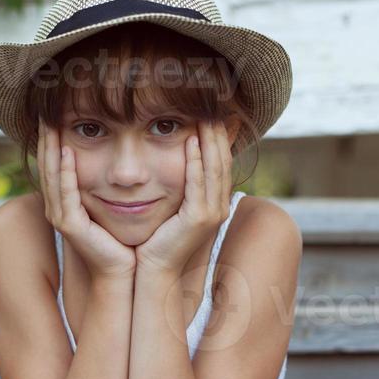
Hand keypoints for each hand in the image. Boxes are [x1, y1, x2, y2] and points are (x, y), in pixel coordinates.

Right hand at [36, 116, 136, 280]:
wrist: (123, 271)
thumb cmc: (122, 238)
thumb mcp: (111, 203)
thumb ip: (105, 182)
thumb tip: (115, 157)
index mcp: (65, 201)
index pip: (54, 163)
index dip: (52, 137)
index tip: (55, 111)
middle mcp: (57, 207)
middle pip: (46, 165)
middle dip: (46, 136)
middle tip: (46, 109)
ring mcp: (61, 217)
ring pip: (52, 175)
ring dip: (51, 148)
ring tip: (52, 122)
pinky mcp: (70, 226)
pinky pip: (66, 192)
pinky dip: (65, 171)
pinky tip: (66, 151)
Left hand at [135, 118, 238, 275]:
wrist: (155, 272)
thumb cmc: (158, 242)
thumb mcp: (173, 210)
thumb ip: (180, 189)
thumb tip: (177, 164)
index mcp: (215, 204)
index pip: (221, 164)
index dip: (219, 138)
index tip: (212, 114)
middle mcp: (219, 208)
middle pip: (222, 162)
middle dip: (218, 133)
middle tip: (212, 107)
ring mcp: (211, 214)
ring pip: (214, 169)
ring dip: (209, 140)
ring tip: (204, 116)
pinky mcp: (198, 219)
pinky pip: (198, 183)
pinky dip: (196, 161)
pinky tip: (191, 141)